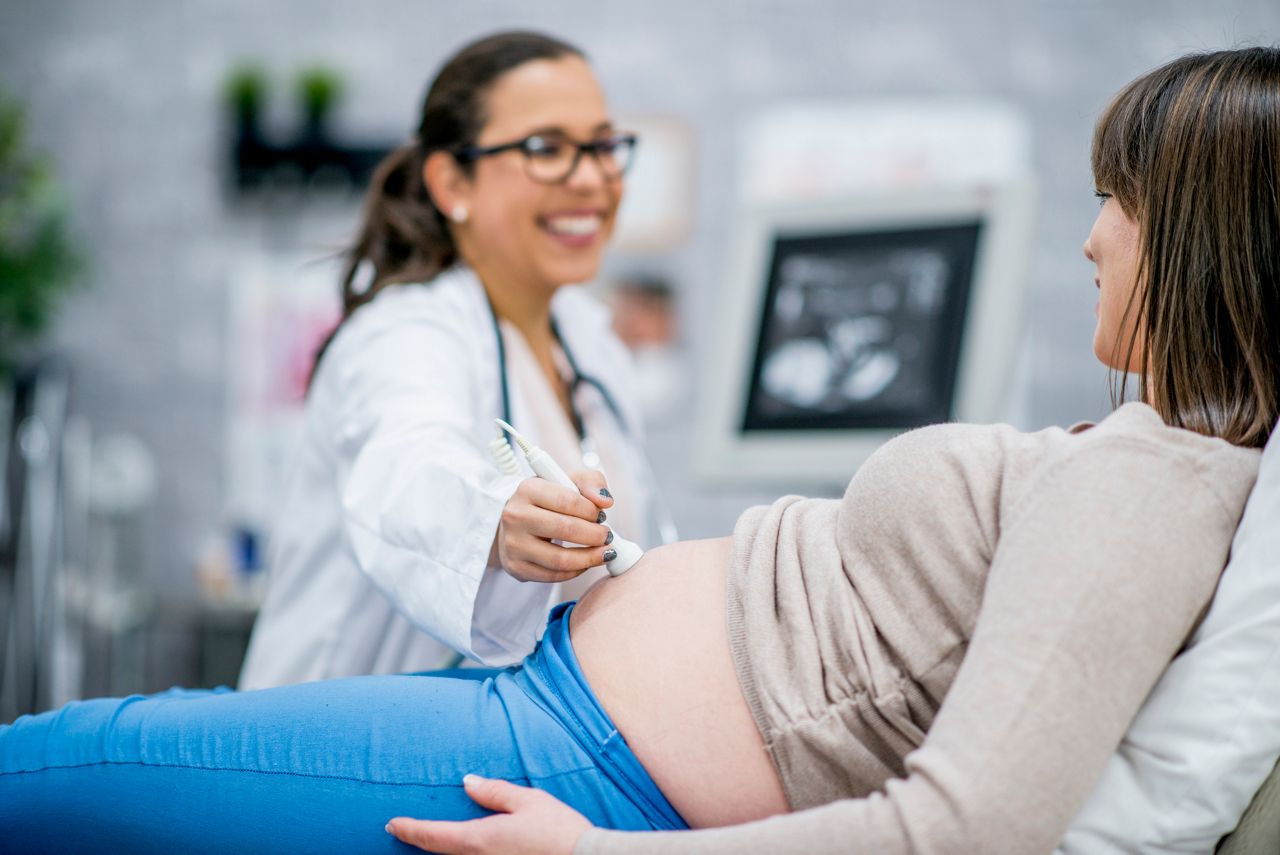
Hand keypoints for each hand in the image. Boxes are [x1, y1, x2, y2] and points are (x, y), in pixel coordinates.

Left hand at [386, 774, 590, 853]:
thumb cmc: (559, 832)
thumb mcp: (529, 802)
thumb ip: (495, 792)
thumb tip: (468, 782)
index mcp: (480, 840)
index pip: (434, 835)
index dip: (410, 829)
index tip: (392, 824)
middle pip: (440, 852)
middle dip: (421, 840)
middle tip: (404, 831)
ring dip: (441, 849)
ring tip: (431, 837)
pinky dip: (461, 853)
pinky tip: (464, 846)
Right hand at [496, 469, 614, 582]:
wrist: (518, 521)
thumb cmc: (548, 500)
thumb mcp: (568, 480)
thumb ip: (591, 483)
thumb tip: (605, 501)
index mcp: (528, 489)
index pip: (567, 501)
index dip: (591, 511)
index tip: (602, 516)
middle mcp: (515, 516)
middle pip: (565, 529)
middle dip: (595, 535)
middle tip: (607, 536)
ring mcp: (513, 544)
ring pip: (560, 559)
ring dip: (590, 558)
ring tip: (605, 552)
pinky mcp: (516, 567)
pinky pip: (553, 576)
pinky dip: (576, 571)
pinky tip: (585, 563)